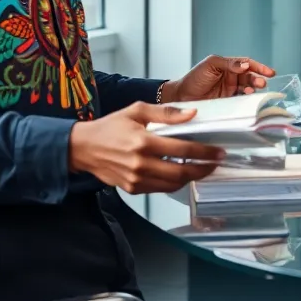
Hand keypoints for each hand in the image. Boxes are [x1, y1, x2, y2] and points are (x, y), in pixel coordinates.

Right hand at [69, 102, 225, 193]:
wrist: (82, 148)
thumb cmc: (110, 127)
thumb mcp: (137, 111)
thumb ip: (166, 112)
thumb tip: (192, 113)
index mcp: (143, 141)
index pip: (183, 149)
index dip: (205, 152)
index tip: (218, 152)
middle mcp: (140, 164)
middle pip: (181, 172)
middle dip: (204, 169)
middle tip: (217, 163)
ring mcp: (136, 179)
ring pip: (173, 184)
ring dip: (191, 178)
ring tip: (203, 168)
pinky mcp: (132, 188)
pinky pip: (160, 189)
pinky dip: (174, 183)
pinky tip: (183, 173)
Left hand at [160, 55, 276, 103]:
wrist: (181, 97)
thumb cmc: (194, 78)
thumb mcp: (211, 64)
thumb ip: (229, 63)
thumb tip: (245, 65)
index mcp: (228, 66)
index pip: (247, 64)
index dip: (259, 67)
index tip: (270, 72)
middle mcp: (232, 77)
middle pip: (250, 76)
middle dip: (258, 79)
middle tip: (262, 83)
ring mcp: (231, 90)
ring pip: (248, 88)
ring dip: (254, 88)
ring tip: (253, 90)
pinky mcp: (228, 102)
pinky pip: (241, 100)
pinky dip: (247, 99)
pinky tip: (248, 98)